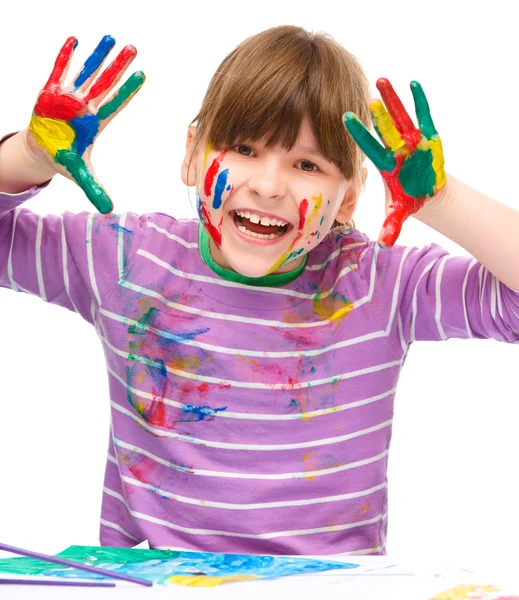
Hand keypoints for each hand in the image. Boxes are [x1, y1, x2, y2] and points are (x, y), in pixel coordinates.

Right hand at [27, 35, 144, 213]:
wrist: (42, 150)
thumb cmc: (65, 158)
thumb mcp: (79, 175)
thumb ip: (94, 189)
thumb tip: (109, 210)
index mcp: (94, 123)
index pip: (114, 104)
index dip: (127, 91)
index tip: (142, 76)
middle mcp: (84, 106)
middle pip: (104, 83)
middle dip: (118, 66)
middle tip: (134, 48)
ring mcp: (68, 97)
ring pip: (86, 72)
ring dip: (97, 56)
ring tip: (111, 38)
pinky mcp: (49, 92)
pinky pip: (58, 70)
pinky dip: (65, 57)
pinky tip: (75, 41)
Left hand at [344, 78, 445, 247]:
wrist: (426, 193)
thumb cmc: (409, 200)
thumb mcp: (399, 213)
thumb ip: (391, 226)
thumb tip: (383, 246)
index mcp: (385, 165)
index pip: (368, 148)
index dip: (358, 134)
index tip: (343, 118)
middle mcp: (395, 149)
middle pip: (383, 129)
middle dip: (376, 114)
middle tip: (365, 95)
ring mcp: (411, 141)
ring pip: (400, 117)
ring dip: (392, 100)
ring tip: (382, 79)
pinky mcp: (429, 137)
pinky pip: (424, 116)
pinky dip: (420, 102)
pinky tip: (413, 83)